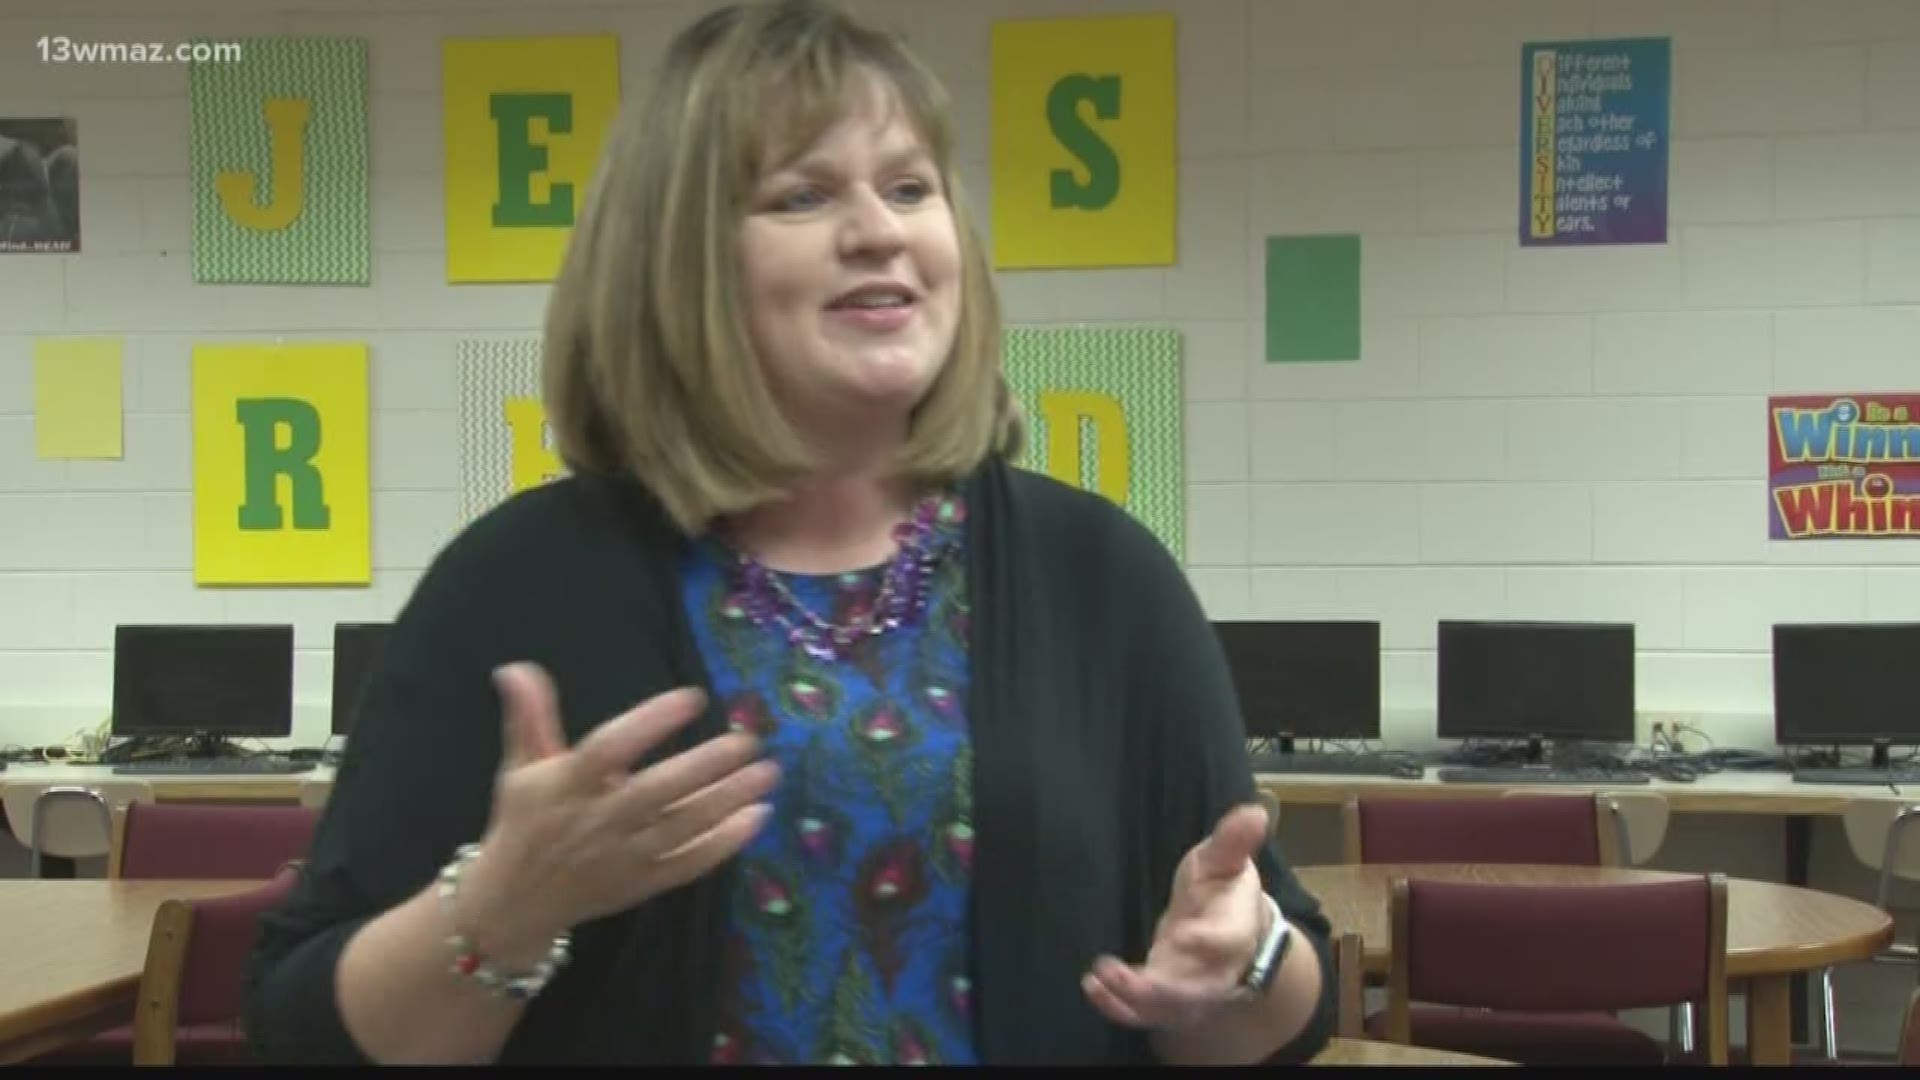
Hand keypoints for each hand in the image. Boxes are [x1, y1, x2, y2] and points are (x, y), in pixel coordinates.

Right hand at [453, 662, 779, 960]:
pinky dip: (725, 843)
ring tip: (767, 772)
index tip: (694, 696)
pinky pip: (690, 864)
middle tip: (749, 740)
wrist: (514, 904)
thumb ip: (530, 716)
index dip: (651, 721)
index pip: (609, 747)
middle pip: (658, 791)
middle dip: (706, 765)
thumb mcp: (520, 767)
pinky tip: (758, 816)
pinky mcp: (643, 884)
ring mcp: (624, 856)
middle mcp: (598, 821)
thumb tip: (515, 667)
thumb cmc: (523, 824)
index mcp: (567, 785)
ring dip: (728, 801)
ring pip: (683, 827)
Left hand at [1082, 803, 1271, 1030]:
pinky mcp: (1166, 1000)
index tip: (1184, 935)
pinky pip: (1145, 1014)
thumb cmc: (1222, 889)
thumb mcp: (1225, 860)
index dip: (1208, 943)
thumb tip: (1255, 811)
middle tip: (1121, 976)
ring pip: (1168, 1009)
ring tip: (1097, 979)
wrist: (1229, 933)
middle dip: (1162, 990)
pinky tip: (1092, 986)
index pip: (1226, 942)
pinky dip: (1118, 1007)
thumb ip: (1233, 840)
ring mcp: (1190, 990)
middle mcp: (1216, 970)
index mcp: (1234, 930)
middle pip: (1196, 991)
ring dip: (1132, 1001)